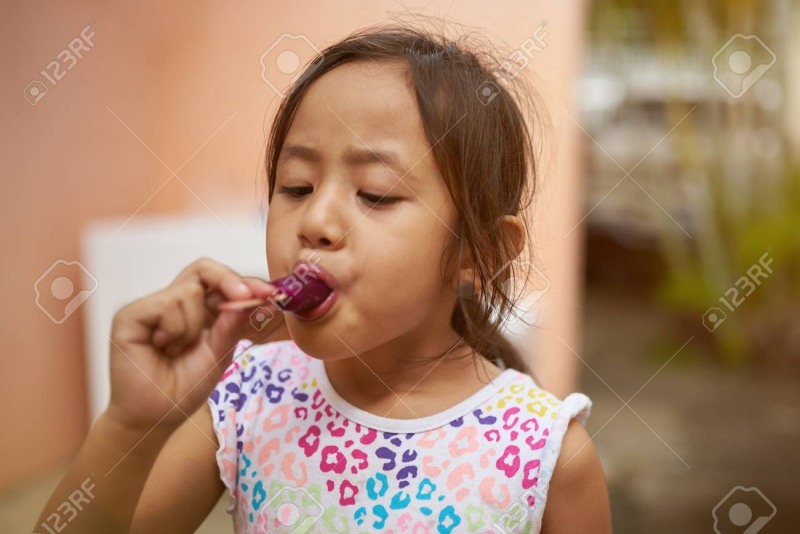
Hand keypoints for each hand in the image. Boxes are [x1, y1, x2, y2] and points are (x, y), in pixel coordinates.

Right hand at [106, 258, 277, 431]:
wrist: (155, 418)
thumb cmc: (183, 388)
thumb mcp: (219, 353)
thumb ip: (233, 323)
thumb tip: (256, 296)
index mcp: (197, 310)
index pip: (219, 281)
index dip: (245, 283)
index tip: (268, 293)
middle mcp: (173, 302)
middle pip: (203, 269)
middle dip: (228, 281)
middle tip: (245, 297)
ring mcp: (151, 307)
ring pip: (189, 291)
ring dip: (194, 326)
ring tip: (177, 350)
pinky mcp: (130, 315)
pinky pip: (166, 304)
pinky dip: (175, 330)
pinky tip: (162, 347)